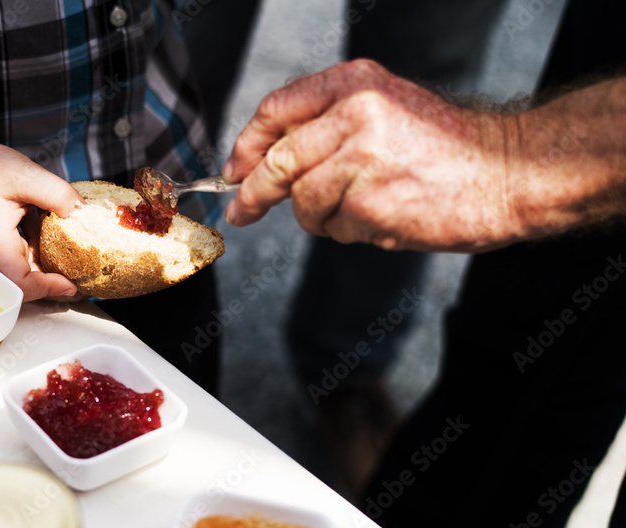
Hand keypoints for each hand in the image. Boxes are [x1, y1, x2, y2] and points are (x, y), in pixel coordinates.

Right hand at [0, 136, 84, 301]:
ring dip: (51, 268)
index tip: (73, 286)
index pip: (21, 284)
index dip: (48, 289)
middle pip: (25, 284)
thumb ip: (58, 195)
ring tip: (79, 265)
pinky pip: (23, 256)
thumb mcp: (26, 175)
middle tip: (85, 282)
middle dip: (56, 285)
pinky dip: (42, 252)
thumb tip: (84, 214)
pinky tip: (60, 241)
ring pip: (26, 271)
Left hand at [222, 60, 523, 251]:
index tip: (234, 170)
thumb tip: (260, 165)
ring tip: (364, 206)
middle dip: (253, 194)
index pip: (276, 110)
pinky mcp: (370, 201)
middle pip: (276, 161)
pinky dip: (349, 231)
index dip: (247, 145)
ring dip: (321, 216)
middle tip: (241, 212)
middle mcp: (355, 112)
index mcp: (354, 83)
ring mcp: (361, 157)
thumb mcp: (384, 111)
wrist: (508, 174)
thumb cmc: (445, 150)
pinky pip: (333, 227)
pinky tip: (384, 216)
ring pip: (303, 201)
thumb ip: (326, 127)